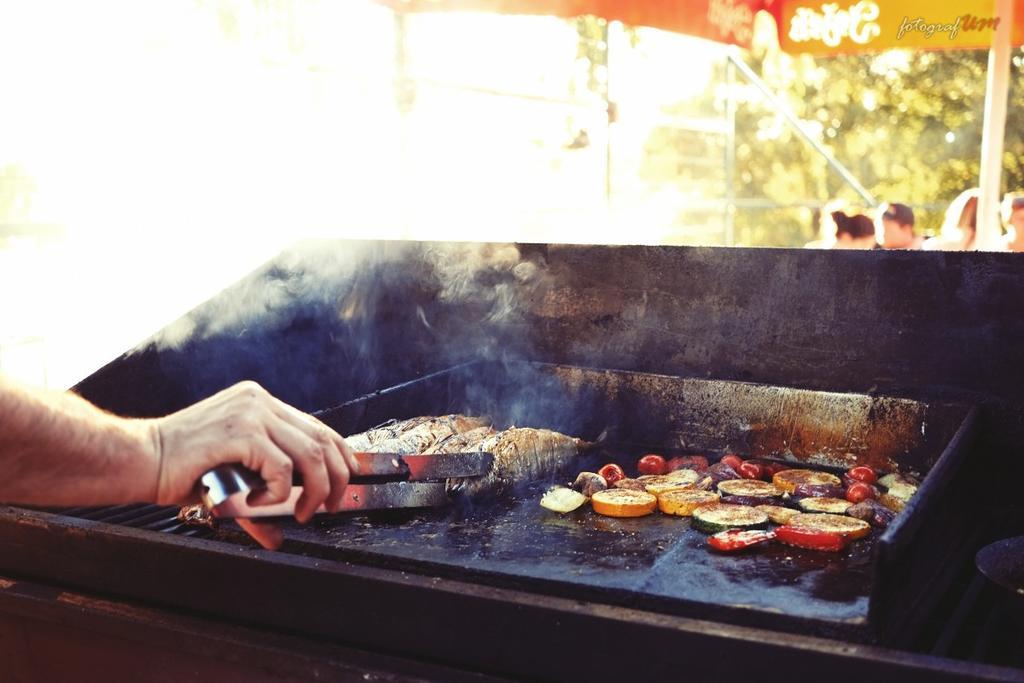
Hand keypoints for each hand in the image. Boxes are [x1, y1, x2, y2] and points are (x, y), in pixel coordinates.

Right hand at [150, 381, 357, 549]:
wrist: (138, 459)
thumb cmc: (178, 468)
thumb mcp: (230, 479)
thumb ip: (259, 496)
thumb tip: (277, 535)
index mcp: (259, 404)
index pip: (317, 427)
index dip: (340, 455)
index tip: (346, 480)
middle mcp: (259, 402)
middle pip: (322, 439)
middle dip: (335, 478)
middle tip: (328, 506)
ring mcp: (251, 413)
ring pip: (309, 454)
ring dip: (313, 490)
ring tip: (300, 511)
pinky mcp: (241, 432)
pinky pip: (281, 467)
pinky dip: (277, 493)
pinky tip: (256, 502)